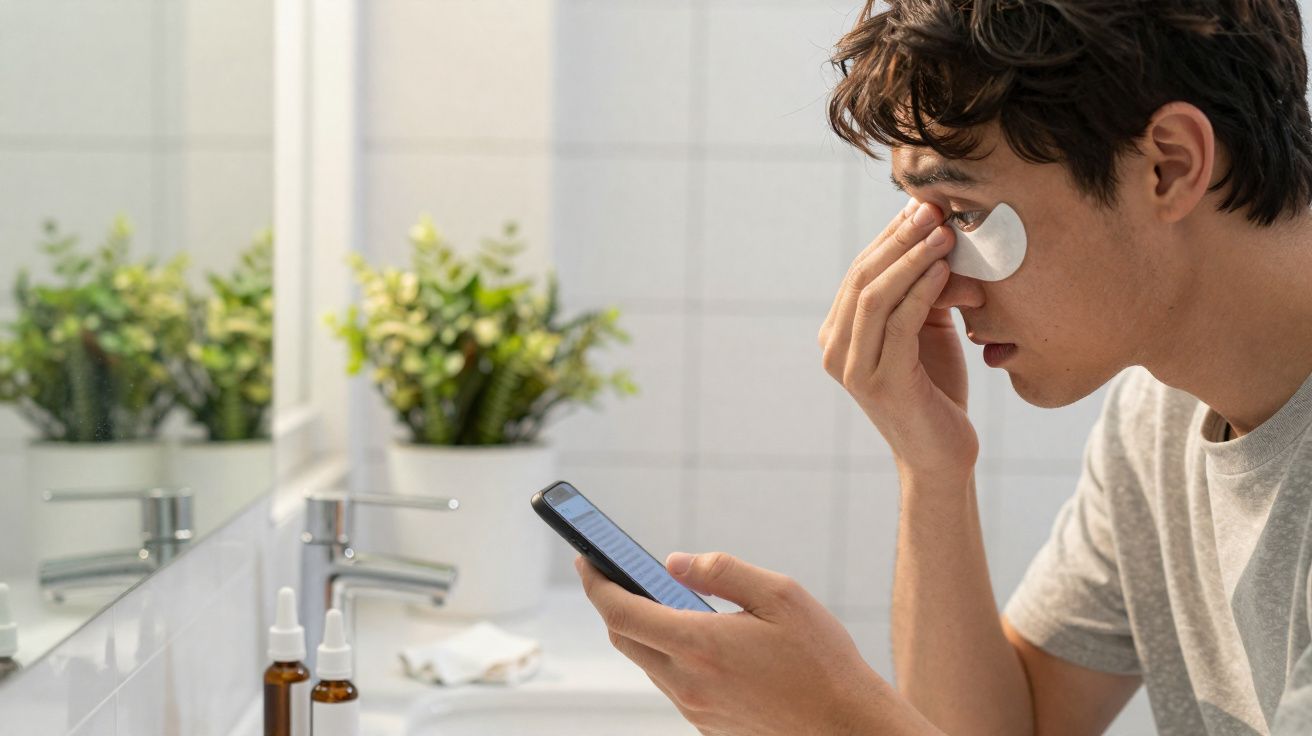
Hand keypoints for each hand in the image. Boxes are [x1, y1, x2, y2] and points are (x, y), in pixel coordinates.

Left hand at [574, 551, 938, 734]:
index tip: (586, 556)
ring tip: (658, 596)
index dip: (596, 581)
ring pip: (647, 661)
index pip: (621, 611)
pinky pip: (671, 682)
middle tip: (614, 570)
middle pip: (624, 637)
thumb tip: (672, 563)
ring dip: (643, 628)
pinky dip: (668, 653)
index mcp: (699, 645)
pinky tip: (694, 634)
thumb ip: (722, 571)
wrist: (847, 726)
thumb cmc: (821, 658)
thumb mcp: (780, 595)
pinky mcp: (707, 724)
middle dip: (613, 601)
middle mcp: (687, 682)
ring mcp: (695, 708)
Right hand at [818, 197, 977, 485]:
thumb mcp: (924, 330)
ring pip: (876, 296)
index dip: (890, 235)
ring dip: (912, 259)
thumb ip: (920, 290)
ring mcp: (854, 369)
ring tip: (944, 233)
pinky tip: (944, 270)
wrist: (941, 455)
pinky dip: (921, 291)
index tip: (922, 204)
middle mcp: (835, 350)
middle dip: (899, 239)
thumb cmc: (935, 390)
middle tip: (933, 209)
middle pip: (863, 278)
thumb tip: (936, 230)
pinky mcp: (881, 384)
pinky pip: (898, 324)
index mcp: (838, 334)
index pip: (860, 271)